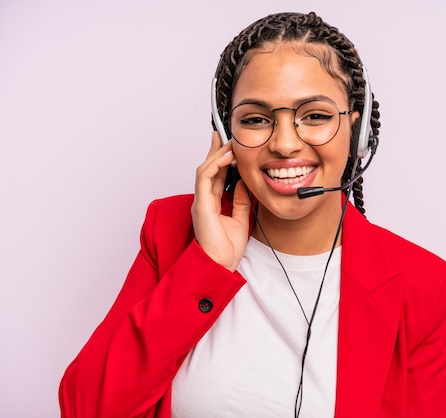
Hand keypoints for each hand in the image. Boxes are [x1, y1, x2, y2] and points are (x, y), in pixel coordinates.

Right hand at [191, 132, 250, 271]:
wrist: (221, 264)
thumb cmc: (227, 249)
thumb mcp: (240, 218)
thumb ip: (241, 200)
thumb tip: (245, 183)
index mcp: (212, 204)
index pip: (215, 176)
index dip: (220, 160)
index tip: (228, 146)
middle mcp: (204, 201)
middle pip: (207, 169)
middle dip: (214, 150)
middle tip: (223, 135)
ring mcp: (200, 202)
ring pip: (204, 170)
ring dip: (216, 155)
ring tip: (228, 143)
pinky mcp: (201, 204)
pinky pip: (204, 178)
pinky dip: (214, 165)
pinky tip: (226, 157)